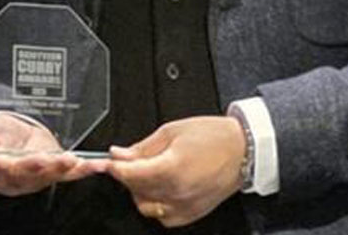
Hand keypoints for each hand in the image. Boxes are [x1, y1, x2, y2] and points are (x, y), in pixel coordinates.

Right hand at [0, 112, 104, 196]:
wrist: (9, 138)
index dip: (3, 163)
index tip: (9, 158)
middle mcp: (15, 175)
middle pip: (25, 172)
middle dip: (37, 166)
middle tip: (46, 159)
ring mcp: (35, 176)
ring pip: (48, 175)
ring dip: (61, 168)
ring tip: (72, 160)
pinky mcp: (52, 172)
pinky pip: (67, 174)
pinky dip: (82, 170)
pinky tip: (93, 165)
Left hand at [106, 116, 244, 228]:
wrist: (243, 151)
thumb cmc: (213, 137)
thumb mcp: (173, 131)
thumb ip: (143, 146)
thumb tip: (119, 153)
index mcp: (172, 168)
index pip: (130, 174)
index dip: (113, 167)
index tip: (104, 162)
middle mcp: (177, 192)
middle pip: (134, 189)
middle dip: (126, 174)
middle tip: (128, 160)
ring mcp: (185, 206)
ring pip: (145, 205)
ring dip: (139, 190)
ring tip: (148, 172)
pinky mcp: (191, 214)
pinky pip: (161, 216)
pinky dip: (155, 204)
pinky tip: (161, 188)